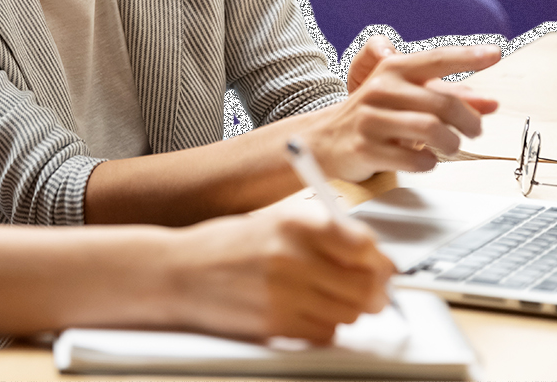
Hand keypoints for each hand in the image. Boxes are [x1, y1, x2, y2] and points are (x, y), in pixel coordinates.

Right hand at [174, 204, 393, 343]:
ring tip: (322, 299)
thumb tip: (370, 257)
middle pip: (364, 285)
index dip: (378, 259)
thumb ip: (319, 235)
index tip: (379, 266)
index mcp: (294, 224)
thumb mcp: (271, 224)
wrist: (176, 272)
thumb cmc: (223, 247)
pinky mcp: (275, 323)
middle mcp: (292, 256)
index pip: (362, 244)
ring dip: (345, 310)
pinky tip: (302, 313)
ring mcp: (284, 292)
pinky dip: (322, 327)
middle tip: (368, 293)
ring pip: (348, 313)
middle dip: (372, 292)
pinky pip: (324, 332)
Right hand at [313, 40, 500, 181]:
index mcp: (393, 70)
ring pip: (431, 129)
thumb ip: (449, 98)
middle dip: (469, 120)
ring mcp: (370, 118)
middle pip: (443, 102)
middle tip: (475, 130)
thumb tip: (491, 104)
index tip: (494, 54)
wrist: (325, 140)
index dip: (467, 56)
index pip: (435, 58)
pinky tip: (425, 160)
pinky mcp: (365, 147)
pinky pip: (414, 158)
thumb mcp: (408, 98)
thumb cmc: (376, 116)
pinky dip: (429, 163)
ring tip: (451, 146)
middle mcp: (380, 89)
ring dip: (451, 143)